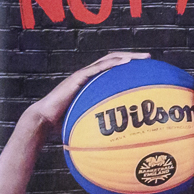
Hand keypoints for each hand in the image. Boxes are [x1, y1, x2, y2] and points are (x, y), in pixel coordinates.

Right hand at [30, 51, 150, 132]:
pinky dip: (112, 64)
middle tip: (149, 57)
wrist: (44, 119)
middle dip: (132, 56)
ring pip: (108, 60)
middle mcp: (88, 75)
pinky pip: (97, 68)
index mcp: (91, 82)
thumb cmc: (64, 121)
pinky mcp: (78, 77)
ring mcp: (83, 75)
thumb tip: (118, 137)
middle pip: (113, 59)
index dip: (127, 65)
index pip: (112, 68)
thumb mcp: (88, 118)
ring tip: (144, 58)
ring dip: (127, 57)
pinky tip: (126, 63)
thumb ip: (101, 121)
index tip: (145, 66)